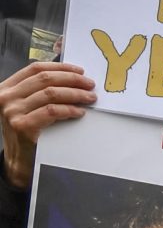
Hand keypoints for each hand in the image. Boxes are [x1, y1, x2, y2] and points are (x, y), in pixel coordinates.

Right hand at [0, 60, 96, 188]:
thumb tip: (71, 78)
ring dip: (75, 94)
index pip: (35, 69)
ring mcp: (12, 111)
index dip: (60, 67)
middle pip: (45, 79)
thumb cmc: (28, 131)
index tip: (79, 71)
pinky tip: (80, 112)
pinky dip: (69, 110)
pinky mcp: (22, 125)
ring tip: (90, 98)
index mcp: (7, 87)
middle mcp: (7, 97)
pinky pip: (52, 111)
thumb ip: (39, 91)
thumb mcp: (27, 106)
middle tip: (90, 84)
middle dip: (72, 80)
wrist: (19, 159)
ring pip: (51, 94)